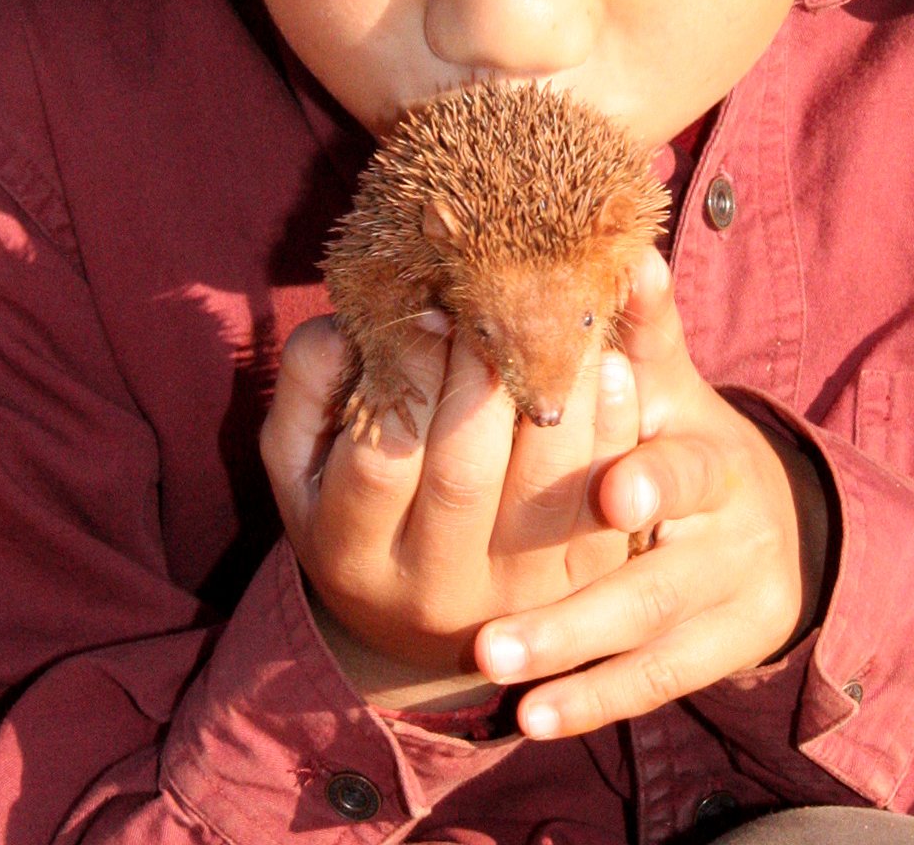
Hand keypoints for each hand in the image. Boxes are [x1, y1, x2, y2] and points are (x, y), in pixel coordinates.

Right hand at [261, 312, 640, 708]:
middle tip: (498, 295)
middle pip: (465, 473)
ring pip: (545, 485)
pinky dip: (614, 428)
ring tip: (558, 315)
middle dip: (481, 371)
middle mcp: (432, 586)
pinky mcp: (581, 583)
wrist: (422, 618)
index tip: (431, 302)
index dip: (408, 371)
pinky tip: (610, 366)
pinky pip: (604, 505)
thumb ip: (310, 381)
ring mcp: (514, 593)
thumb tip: (349, 321)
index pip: (380, 456)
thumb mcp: (299, 456)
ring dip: (558, 389)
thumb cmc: (353, 500)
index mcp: (350, 552)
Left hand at [472, 249, 830, 737]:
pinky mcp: (720, 651)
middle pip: (656, 581)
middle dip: (575, 612)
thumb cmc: (687, 432)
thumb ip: (645, 330)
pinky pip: (655, 681)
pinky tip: (529, 718)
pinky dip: (592, 698)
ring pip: (645, 640)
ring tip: (489, 672)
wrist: (774, 517)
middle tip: (487, 639)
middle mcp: (728, 535)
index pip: (689, 469)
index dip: (654, 479)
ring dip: (566, 659)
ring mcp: (728, 600)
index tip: (608, 492)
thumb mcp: (673, 384)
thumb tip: (630, 254)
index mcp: (715, 455)